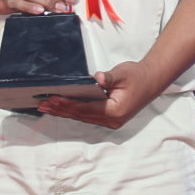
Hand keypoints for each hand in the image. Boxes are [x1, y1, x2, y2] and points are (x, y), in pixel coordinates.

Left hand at [39, 60, 164, 127]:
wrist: (152, 80)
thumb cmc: (138, 75)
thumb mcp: (123, 73)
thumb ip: (109, 77)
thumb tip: (98, 78)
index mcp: (115, 111)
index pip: (85, 109)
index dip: (67, 104)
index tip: (52, 99)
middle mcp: (112, 120)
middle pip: (81, 116)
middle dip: (61, 110)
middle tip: (42, 105)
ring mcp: (111, 121)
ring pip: (83, 118)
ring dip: (65, 112)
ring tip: (47, 108)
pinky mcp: (110, 118)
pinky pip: (88, 116)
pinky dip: (74, 111)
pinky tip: (63, 108)